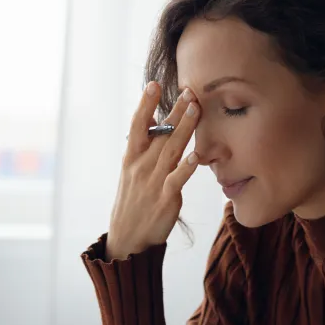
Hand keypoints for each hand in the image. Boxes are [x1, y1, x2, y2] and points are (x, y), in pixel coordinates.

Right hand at [105, 82, 202, 260]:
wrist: (127, 239)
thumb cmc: (133, 202)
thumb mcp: (132, 172)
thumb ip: (145, 148)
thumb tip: (155, 120)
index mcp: (131, 158)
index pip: (138, 125)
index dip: (145, 104)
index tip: (154, 84)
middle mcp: (140, 166)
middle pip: (160, 133)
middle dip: (174, 110)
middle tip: (189, 90)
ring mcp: (153, 182)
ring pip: (171, 150)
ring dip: (184, 128)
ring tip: (196, 109)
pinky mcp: (165, 199)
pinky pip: (177, 179)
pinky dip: (186, 167)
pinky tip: (197, 155)